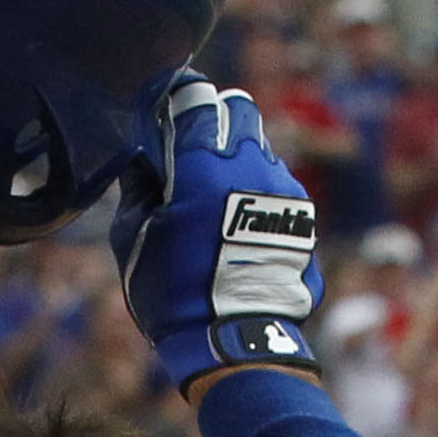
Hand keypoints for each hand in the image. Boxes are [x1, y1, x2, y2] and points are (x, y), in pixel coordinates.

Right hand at [111, 75, 321, 391]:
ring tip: (215, 202)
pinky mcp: (303, 213)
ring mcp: (284, 186)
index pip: (194, 96)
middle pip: (237, 108)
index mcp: (203, 161)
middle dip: (214, 121)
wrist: (236, 340)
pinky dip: (257, 192)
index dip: (174, 100)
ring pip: (260, 147)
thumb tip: (142, 165)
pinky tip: (239, 228)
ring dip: (237, 159)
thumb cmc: (174, 292)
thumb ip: (136, 190)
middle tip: (190, 155)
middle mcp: (251, 162)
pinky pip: (277, 183)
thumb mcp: (134, 240)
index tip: (161, 116)